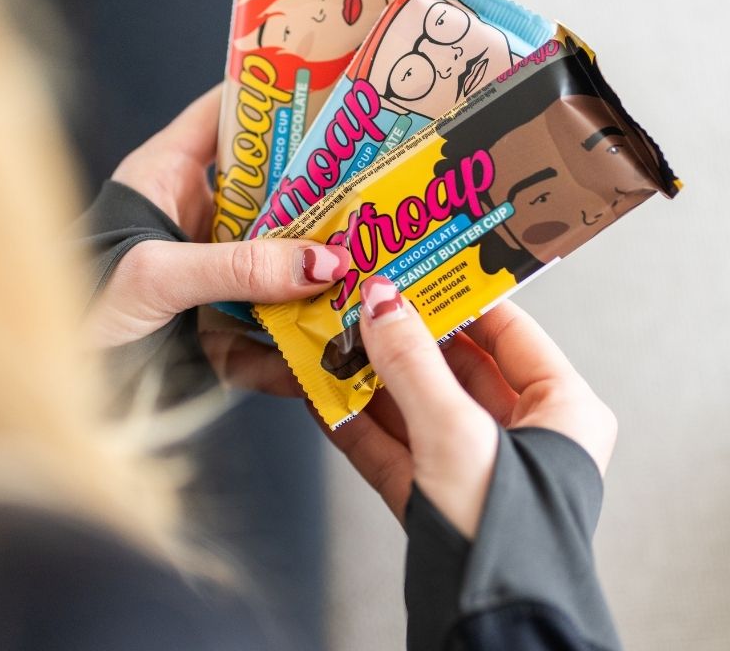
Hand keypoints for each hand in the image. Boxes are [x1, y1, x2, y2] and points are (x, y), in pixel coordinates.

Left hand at [85, 85, 349, 346]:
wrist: (53, 385)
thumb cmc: (76, 304)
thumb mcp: (154, 272)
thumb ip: (236, 266)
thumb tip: (323, 264)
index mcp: (166, 177)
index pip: (225, 118)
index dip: (275, 101)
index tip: (331, 97)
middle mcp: (195, 220)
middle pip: (270, 194)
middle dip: (320, 198)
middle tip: (375, 191)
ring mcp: (210, 273)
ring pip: (278, 261)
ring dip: (318, 273)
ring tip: (375, 267)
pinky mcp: (218, 325)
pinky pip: (269, 329)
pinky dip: (299, 343)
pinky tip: (336, 347)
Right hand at [326, 276, 616, 538]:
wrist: (487, 631)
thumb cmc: (507, 539)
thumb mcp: (457, 432)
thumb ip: (413, 362)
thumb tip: (381, 302)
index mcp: (560, 411)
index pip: (509, 331)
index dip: (461, 296)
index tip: (419, 269)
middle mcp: (519, 435)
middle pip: (454, 366)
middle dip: (404, 336)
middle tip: (366, 302)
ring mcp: (471, 466)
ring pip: (415, 404)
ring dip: (372, 376)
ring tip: (333, 340)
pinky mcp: (432, 496)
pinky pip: (390, 445)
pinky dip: (357, 421)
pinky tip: (323, 395)